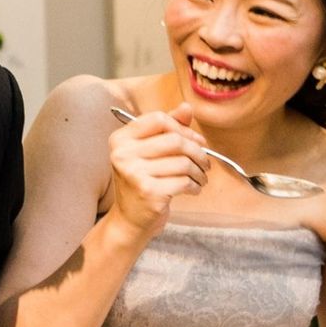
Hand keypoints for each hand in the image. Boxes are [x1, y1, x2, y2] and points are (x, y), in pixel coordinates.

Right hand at [107, 103, 208, 238]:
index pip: (159, 119)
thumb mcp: (149, 152)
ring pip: (183, 162)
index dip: (183, 128)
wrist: (131, 219)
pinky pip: (184, 182)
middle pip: (175, 140)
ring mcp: (134, 174)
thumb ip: (167, 129)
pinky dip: (195, 186)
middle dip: (198, 151)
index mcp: (120, 139)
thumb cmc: (143, 181)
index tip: (196, 141)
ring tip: (200, 178)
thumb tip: (186, 107)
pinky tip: (193, 189)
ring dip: (200, 172)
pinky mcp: (148, 192)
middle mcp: (123, 154)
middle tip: (205, 162)